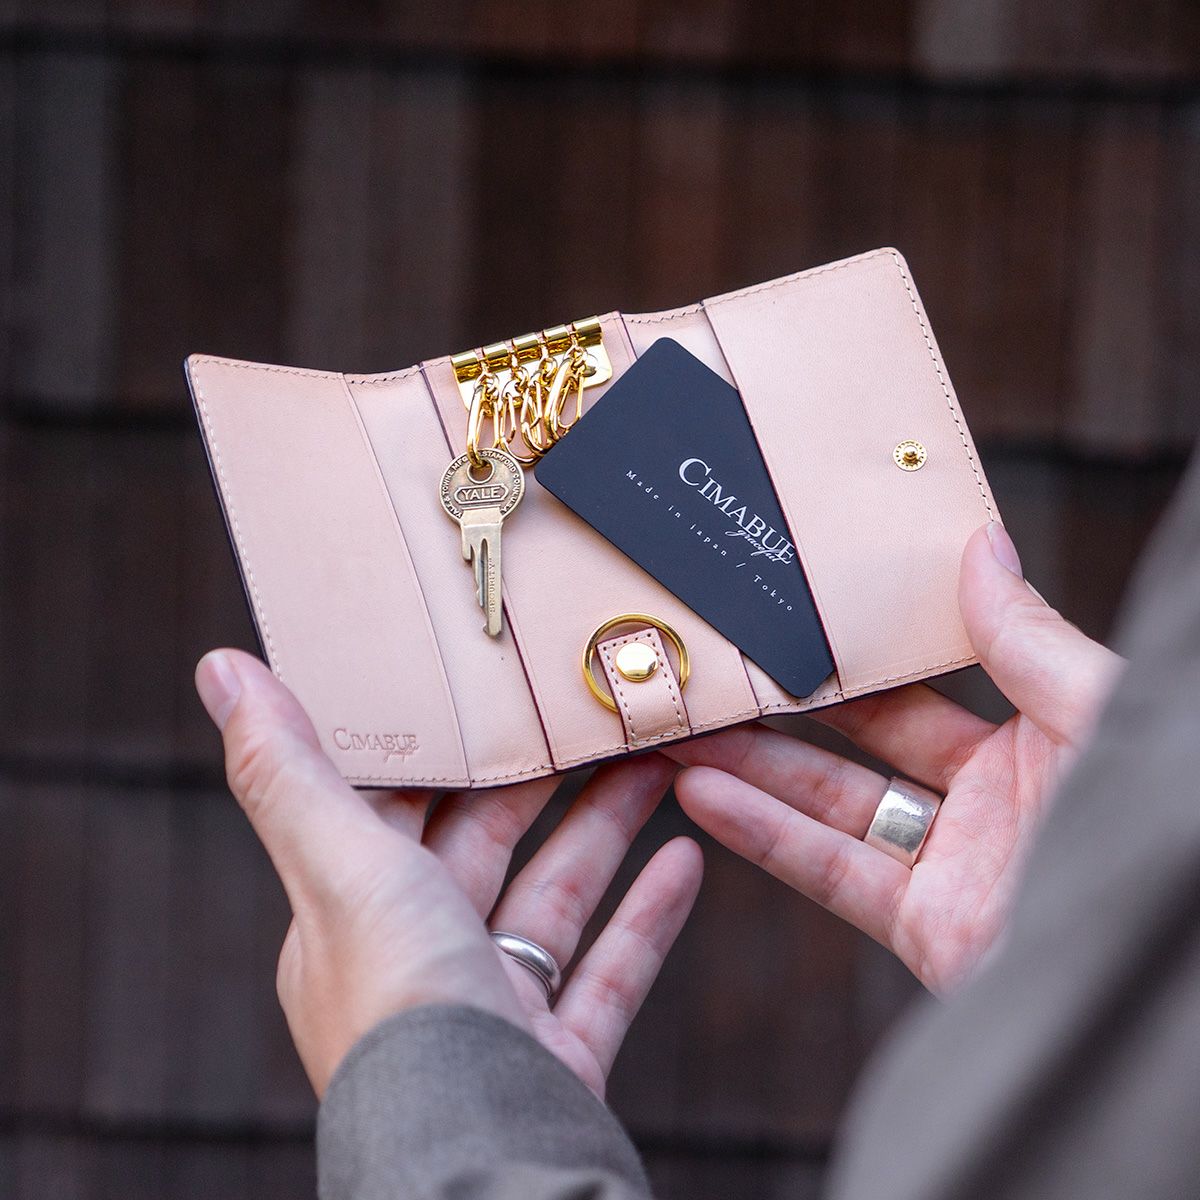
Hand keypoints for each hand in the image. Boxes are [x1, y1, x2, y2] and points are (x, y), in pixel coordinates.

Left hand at [195, 649, 701, 1097]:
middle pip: (490, 843)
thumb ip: (288, 769)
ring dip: (605, 829)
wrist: (483, 1157)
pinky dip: (646, 916)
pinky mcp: (555, 1054)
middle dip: (543, 778)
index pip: (397, 809)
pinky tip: (683, 862)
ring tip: (654, 765)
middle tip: (592, 718)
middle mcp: (418, 963)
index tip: (489, 691)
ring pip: (555, 897)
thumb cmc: (402, 1015)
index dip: (444, 749)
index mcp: (354, 918)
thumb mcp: (342, 866)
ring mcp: (492, 1011)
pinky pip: (610, 969)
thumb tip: (221, 669)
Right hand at [662, 522, 1123, 994]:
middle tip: (716, 676)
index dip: (849, 660)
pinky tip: (703, 795)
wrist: (1170, 963)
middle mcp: (986, 805)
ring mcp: (952, 869)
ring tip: (683, 731)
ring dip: (750, 771)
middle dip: (781, 713)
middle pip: (856, 748)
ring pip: (829, 808)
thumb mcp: (1096, 708)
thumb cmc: (1155, 818)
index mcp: (1033, 744)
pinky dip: (763, 834)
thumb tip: (981, 546)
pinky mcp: (926, 930)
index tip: (786, 623)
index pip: (918, 691)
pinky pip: (831, 871)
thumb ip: (1027, 639)